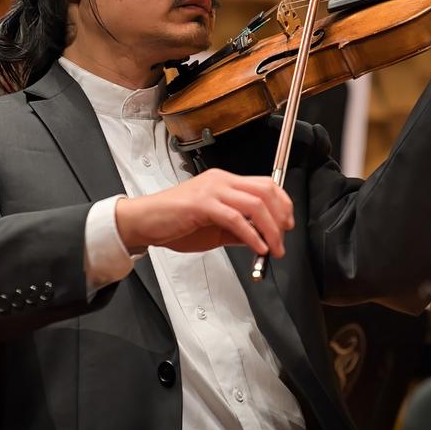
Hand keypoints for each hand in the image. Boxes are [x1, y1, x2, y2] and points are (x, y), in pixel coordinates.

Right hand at [114, 168, 292, 256]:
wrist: (144, 222)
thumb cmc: (173, 223)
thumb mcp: (213, 227)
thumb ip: (237, 230)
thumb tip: (260, 238)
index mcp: (224, 181)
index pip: (265, 184)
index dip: (282, 203)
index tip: (287, 224)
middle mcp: (220, 181)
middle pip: (265, 191)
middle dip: (281, 216)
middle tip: (283, 238)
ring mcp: (211, 190)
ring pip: (254, 204)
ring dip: (270, 229)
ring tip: (273, 248)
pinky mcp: (201, 204)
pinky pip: (235, 219)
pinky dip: (251, 235)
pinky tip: (257, 248)